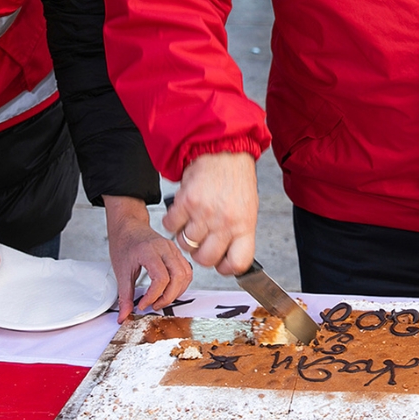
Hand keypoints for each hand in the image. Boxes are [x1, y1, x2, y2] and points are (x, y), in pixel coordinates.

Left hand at [103, 196, 192, 320]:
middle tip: (155, 305)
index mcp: (149, 251)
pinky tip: (169, 290)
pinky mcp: (176, 252)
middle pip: (178, 277)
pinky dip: (181, 284)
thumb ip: (124, 296)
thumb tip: (124, 316)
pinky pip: (186, 270)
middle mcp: (164, 248)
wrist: (128, 226)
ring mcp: (173, 249)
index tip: (143, 304)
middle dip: (168, 297)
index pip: (161, 278)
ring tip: (162, 299)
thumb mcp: (121, 272)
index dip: (153, 296)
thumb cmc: (124, 244)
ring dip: (177, 292)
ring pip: (186, 274)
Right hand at [162, 152, 257, 275]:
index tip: (220, 263)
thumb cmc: (236, 180)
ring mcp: (204, 212)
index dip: (226, 268)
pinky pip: (171, 226)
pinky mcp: (186, 202)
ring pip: (185, 244)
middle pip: (205, 259)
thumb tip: (227, 258)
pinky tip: (181, 212)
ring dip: (185, 237)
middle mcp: (225, 222)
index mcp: (244, 225)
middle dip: (200, 254)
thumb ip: (238, 233)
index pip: (237, 263)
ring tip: (191, 222)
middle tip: (200, 242)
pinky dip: (172, 222)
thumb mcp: (247, 209)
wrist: (224, 150)